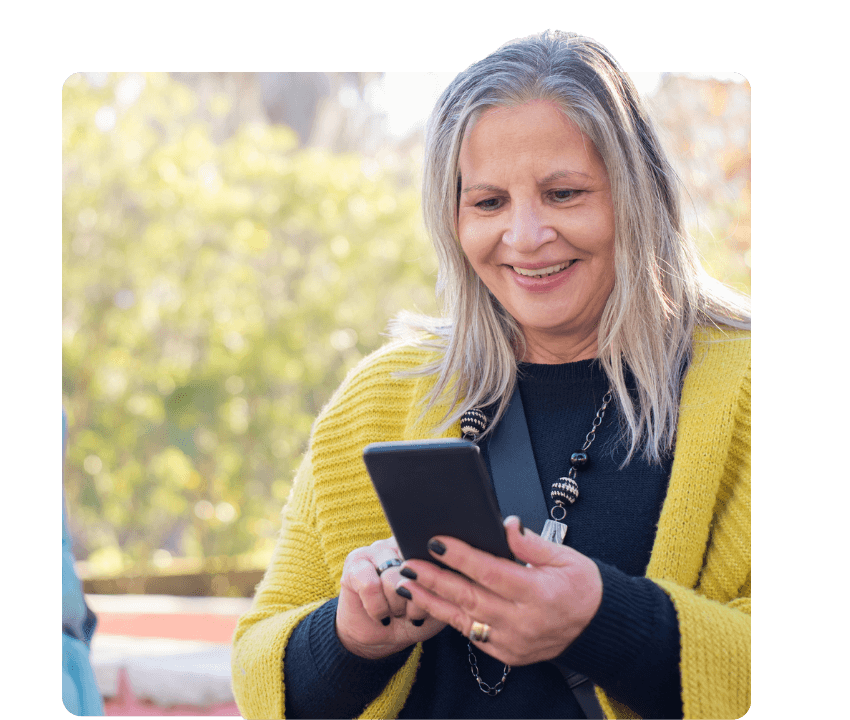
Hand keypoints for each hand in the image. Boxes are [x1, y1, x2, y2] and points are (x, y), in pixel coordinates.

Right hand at [336, 536, 446, 659]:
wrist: (383, 637)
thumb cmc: (415, 617)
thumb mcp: (438, 604)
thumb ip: (445, 583)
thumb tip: (450, 565)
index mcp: (424, 547)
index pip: (434, 556)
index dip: (433, 586)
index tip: (431, 601)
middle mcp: (400, 541)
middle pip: (414, 570)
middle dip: (415, 601)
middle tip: (409, 610)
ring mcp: (376, 549)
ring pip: (392, 579)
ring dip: (396, 606)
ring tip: (396, 611)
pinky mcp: (354, 563)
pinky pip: (370, 586)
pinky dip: (378, 608)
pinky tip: (380, 614)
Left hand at [393, 516, 601, 666]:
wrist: (598, 627)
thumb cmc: (582, 588)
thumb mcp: (565, 557)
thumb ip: (531, 543)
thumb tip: (506, 524)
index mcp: (539, 593)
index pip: (490, 572)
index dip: (461, 556)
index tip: (436, 542)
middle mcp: (524, 622)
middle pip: (470, 597)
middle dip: (435, 578)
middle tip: (409, 562)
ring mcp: (514, 642)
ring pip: (464, 619)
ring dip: (432, 600)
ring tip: (407, 582)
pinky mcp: (508, 653)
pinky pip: (472, 634)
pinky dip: (450, 618)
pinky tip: (432, 602)